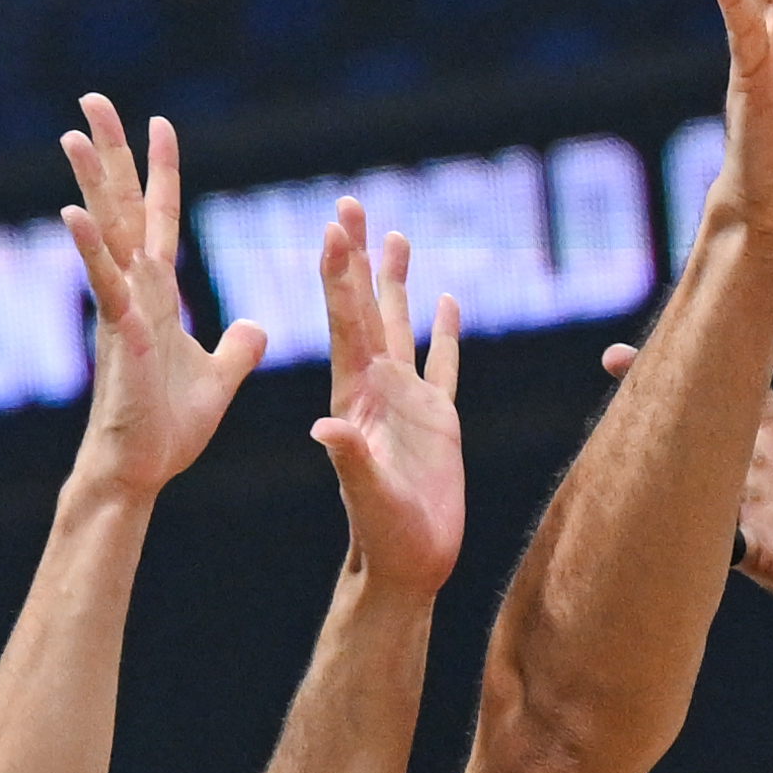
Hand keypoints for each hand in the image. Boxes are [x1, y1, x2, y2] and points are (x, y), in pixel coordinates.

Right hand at [56, 93, 264, 497]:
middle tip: (94, 99)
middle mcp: (135, 290)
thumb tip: (254, 326)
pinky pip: (104, 284)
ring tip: (72, 133)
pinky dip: (91, 250)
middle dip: (111, 153)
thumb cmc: (166, 430)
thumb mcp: (219, 379)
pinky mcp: (121, 336)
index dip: (161, 171)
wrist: (140, 472)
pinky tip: (73, 213)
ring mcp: (123, 309)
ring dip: (90, 183)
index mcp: (158, 294)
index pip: (162, 217)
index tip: (159, 123)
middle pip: (123, 205)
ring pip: (106, 232)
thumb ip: (236, 348)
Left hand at [305, 197, 467, 592]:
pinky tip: (447, 300)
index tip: (334, 228)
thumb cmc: (384, 538)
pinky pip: (443, 364)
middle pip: (367, 309)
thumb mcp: (367, 497)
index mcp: (356, 398)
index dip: (341, 275)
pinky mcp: (439, 421)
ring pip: (401, 326)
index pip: (347, 324)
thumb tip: (325, 428)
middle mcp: (377, 390)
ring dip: (395, 282)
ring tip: (393, 234)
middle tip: (350, 205)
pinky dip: (444, 332)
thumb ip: (351, 460)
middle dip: (358, 258)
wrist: (407, 567)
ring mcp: (408, 402)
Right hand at [618, 334, 772, 675]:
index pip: (740, 388)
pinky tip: (687, 506)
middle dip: (667, 395)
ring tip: (641, 416)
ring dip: (675, 450)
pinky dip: (708, 522)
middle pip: (705, 424)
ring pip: (702, 473)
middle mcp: (759, 475)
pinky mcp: (762, 557)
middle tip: (617, 354)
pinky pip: (724, 534)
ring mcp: (755, 515)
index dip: (712, 355)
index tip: (678, 325)